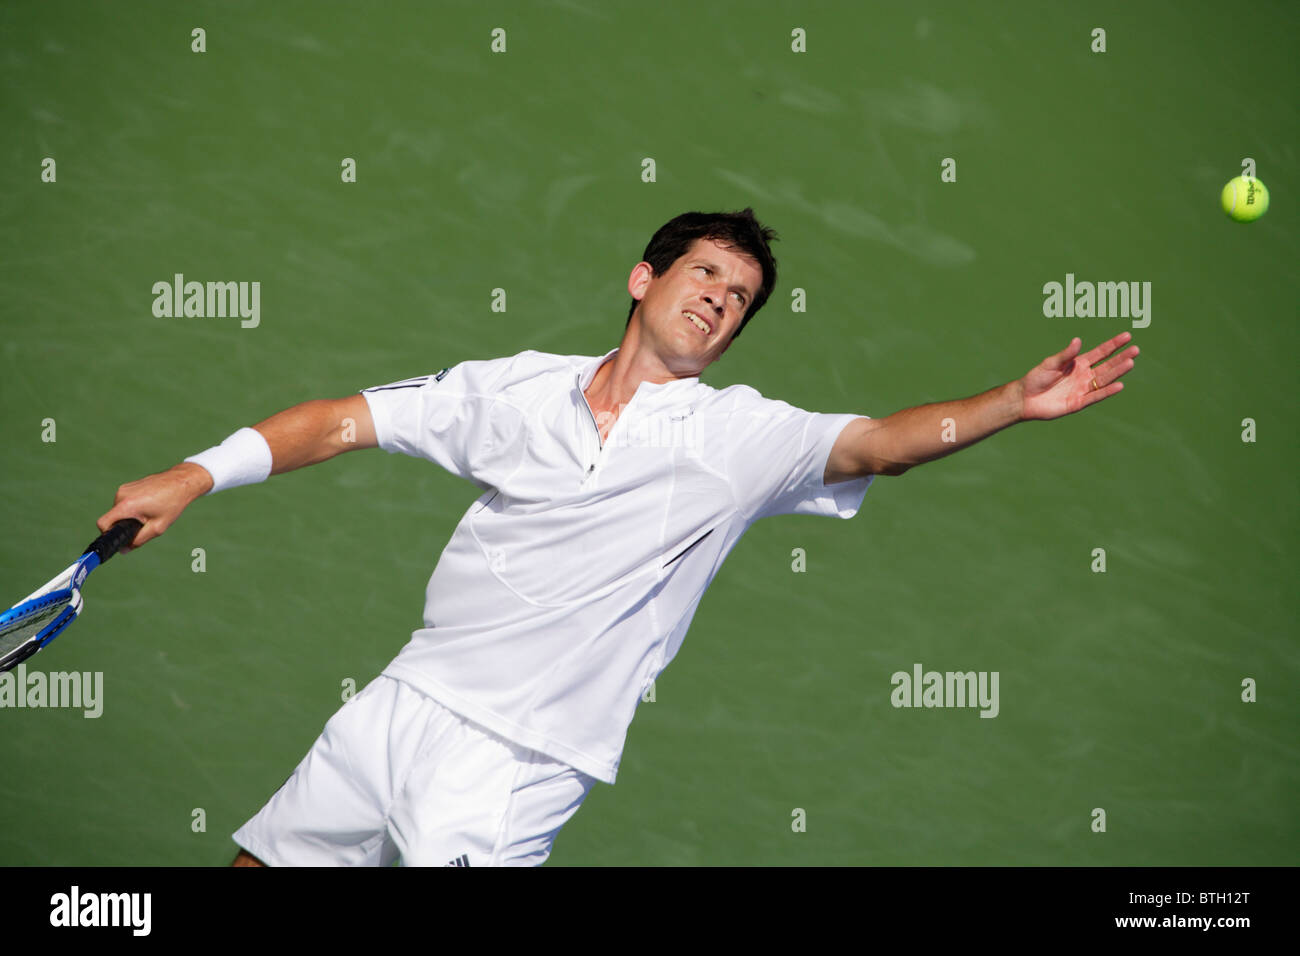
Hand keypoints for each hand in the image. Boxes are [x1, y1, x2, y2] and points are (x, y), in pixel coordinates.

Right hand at [96, 462, 212, 550]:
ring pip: (120, 510)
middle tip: (145, 525)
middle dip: (125, 525)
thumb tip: (123, 550)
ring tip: (150, 513)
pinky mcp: (128, 486)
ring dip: (130, 516)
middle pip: (113, 518)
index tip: (119, 539)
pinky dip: (133, 508)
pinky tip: (150, 506)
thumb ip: (139, 540)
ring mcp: (124, 488)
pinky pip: (125, 502)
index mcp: (126, 505)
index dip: (108, 534)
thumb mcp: (158, 527)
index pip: (103, 523)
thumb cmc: (172, 503)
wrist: (182, 481)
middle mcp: (121, 495)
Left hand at [1017, 332, 1138, 421]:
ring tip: (1131, 362)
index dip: (1114, 345)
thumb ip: (1065, 354)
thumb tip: (1078, 340)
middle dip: (1121, 357)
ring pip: (1104, 379)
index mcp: (1078, 363)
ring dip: (1117, 372)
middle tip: (1136, 349)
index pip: (1101, 352)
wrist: (1025, 398)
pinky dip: (1106, 391)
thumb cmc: (1036, 378)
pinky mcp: (1078, 403)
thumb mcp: (1051, 363)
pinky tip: (1120, 385)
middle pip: (1107, 365)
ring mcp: (1083, 389)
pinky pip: (1095, 396)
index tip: (1127, 336)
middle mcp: (1084, 376)